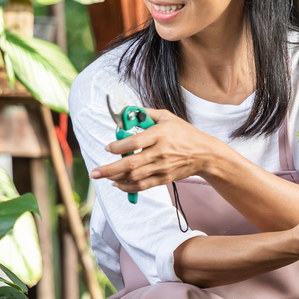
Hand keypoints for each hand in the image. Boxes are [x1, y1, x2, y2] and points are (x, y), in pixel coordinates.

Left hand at [90, 108, 219, 193]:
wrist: (204, 154)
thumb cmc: (184, 133)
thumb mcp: (167, 117)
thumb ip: (147, 113)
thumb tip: (128, 110)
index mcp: (159, 135)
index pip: (134, 142)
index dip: (118, 146)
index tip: (108, 148)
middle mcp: (160, 152)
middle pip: (131, 163)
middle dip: (109, 169)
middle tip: (94, 172)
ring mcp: (162, 168)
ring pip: (134, 176)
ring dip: (116, 178)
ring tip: (104, 176)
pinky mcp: (164, 178)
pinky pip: (143, 186)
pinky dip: (128, 187)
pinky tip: (117, 184)